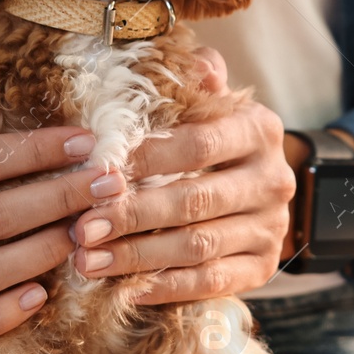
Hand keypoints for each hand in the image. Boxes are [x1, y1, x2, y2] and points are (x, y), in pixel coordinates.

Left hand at [70, 49, 295, 302]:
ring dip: (137, 256)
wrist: (259, 190)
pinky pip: (211, 282)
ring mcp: (272, 228)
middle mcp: (273, 180)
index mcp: (259, 131)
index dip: (146, 159)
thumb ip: (198, 80)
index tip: (95, 170)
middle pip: (194, 201)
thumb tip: (198, 64)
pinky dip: (166, 288)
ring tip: (87, 260)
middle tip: (80, 226)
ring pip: (198, 247)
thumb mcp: (209, 104)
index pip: (199, 144)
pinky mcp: (263, 268)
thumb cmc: (212, 140)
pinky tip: (125, 288)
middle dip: (131, 215)